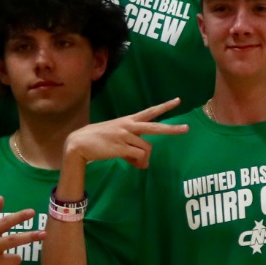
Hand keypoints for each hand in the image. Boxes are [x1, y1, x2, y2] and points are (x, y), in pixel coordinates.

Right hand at [63, 98, 188, 166]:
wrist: (78, 144)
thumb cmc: (97, 141)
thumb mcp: (117, 139)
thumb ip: (132, 147)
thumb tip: (144, 163)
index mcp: (128, 120)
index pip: (150, 111)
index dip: (165, 106)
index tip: (178, 100)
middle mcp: (129, 126)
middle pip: (156, 127)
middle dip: (172, 129)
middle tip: (187, 129)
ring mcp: (125, 136)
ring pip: (147, 149)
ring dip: (144, 159)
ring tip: (135, 163)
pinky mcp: (121, 147)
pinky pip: (139, 157)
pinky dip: (138, 163)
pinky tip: (132, 164)